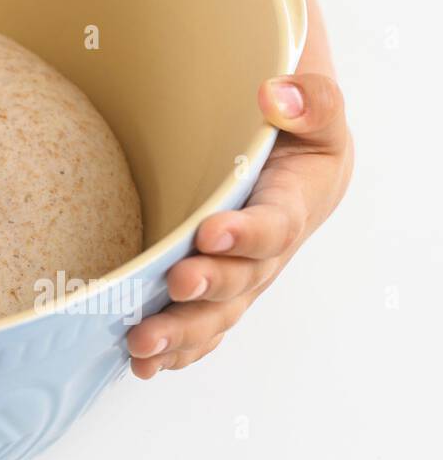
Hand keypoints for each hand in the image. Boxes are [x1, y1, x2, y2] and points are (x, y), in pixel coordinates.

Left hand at [127, 73, 352, 377]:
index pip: (274, 225)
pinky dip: (176, 350)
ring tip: (143, 344)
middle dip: (207, 288)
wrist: (293, 162)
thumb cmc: (298, 133)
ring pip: (216, 314)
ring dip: (181, 332)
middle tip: (175, 286)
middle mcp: (267, 252)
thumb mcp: (315, 108)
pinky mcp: (217, 289)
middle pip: (241, 281)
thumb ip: (308, 100)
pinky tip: (144, 363)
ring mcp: (241, 276)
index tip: (210, 232)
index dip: (246, 234)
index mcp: (293, 204)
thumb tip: (275, 96)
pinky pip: (201, 328)